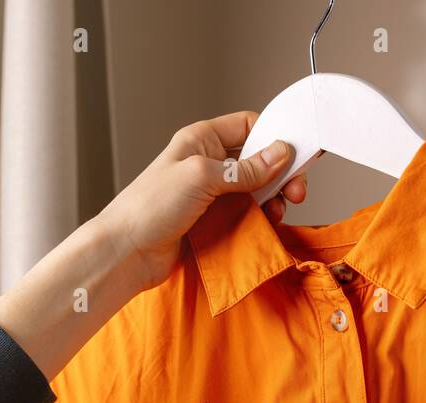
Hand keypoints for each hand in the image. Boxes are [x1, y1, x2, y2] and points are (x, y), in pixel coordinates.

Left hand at [95, 110, 307, 290]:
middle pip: (257, 161)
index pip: (248, 126)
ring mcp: (210, 194)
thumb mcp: (202, 176)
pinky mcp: (212, 222)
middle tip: (296, 190)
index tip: (297, 153)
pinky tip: (266, 224)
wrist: (127, 252)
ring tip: (279, 211)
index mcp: (201, 140)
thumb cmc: (150, 207)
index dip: (274, 136)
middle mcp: (208, 163)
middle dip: (280, 173)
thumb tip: (280, 153)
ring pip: (255, 191)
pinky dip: (260, 219)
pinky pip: (245, 215)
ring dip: (273, 199)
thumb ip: (245, 168)